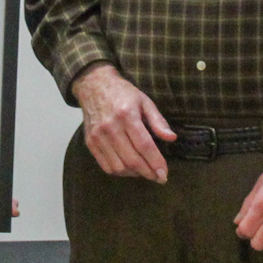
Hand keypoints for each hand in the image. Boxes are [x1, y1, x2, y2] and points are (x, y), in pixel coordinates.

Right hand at [71, 64, 174, 181]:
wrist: (93, 85)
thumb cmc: (123, 93)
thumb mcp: (144, 101)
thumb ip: (158, 121)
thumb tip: (172, 138)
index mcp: (127, 115)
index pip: (144, 145)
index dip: (155, 162)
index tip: (164, 174)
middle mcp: (110, 127)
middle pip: (131, 159)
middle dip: (148, 172)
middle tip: (159, 177)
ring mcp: (98, 137)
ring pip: (118, 166)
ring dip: (135, 174)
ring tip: (145, 172)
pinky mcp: (90, 143)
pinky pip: (106, 166)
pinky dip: (120, 172)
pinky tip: (130, 169)